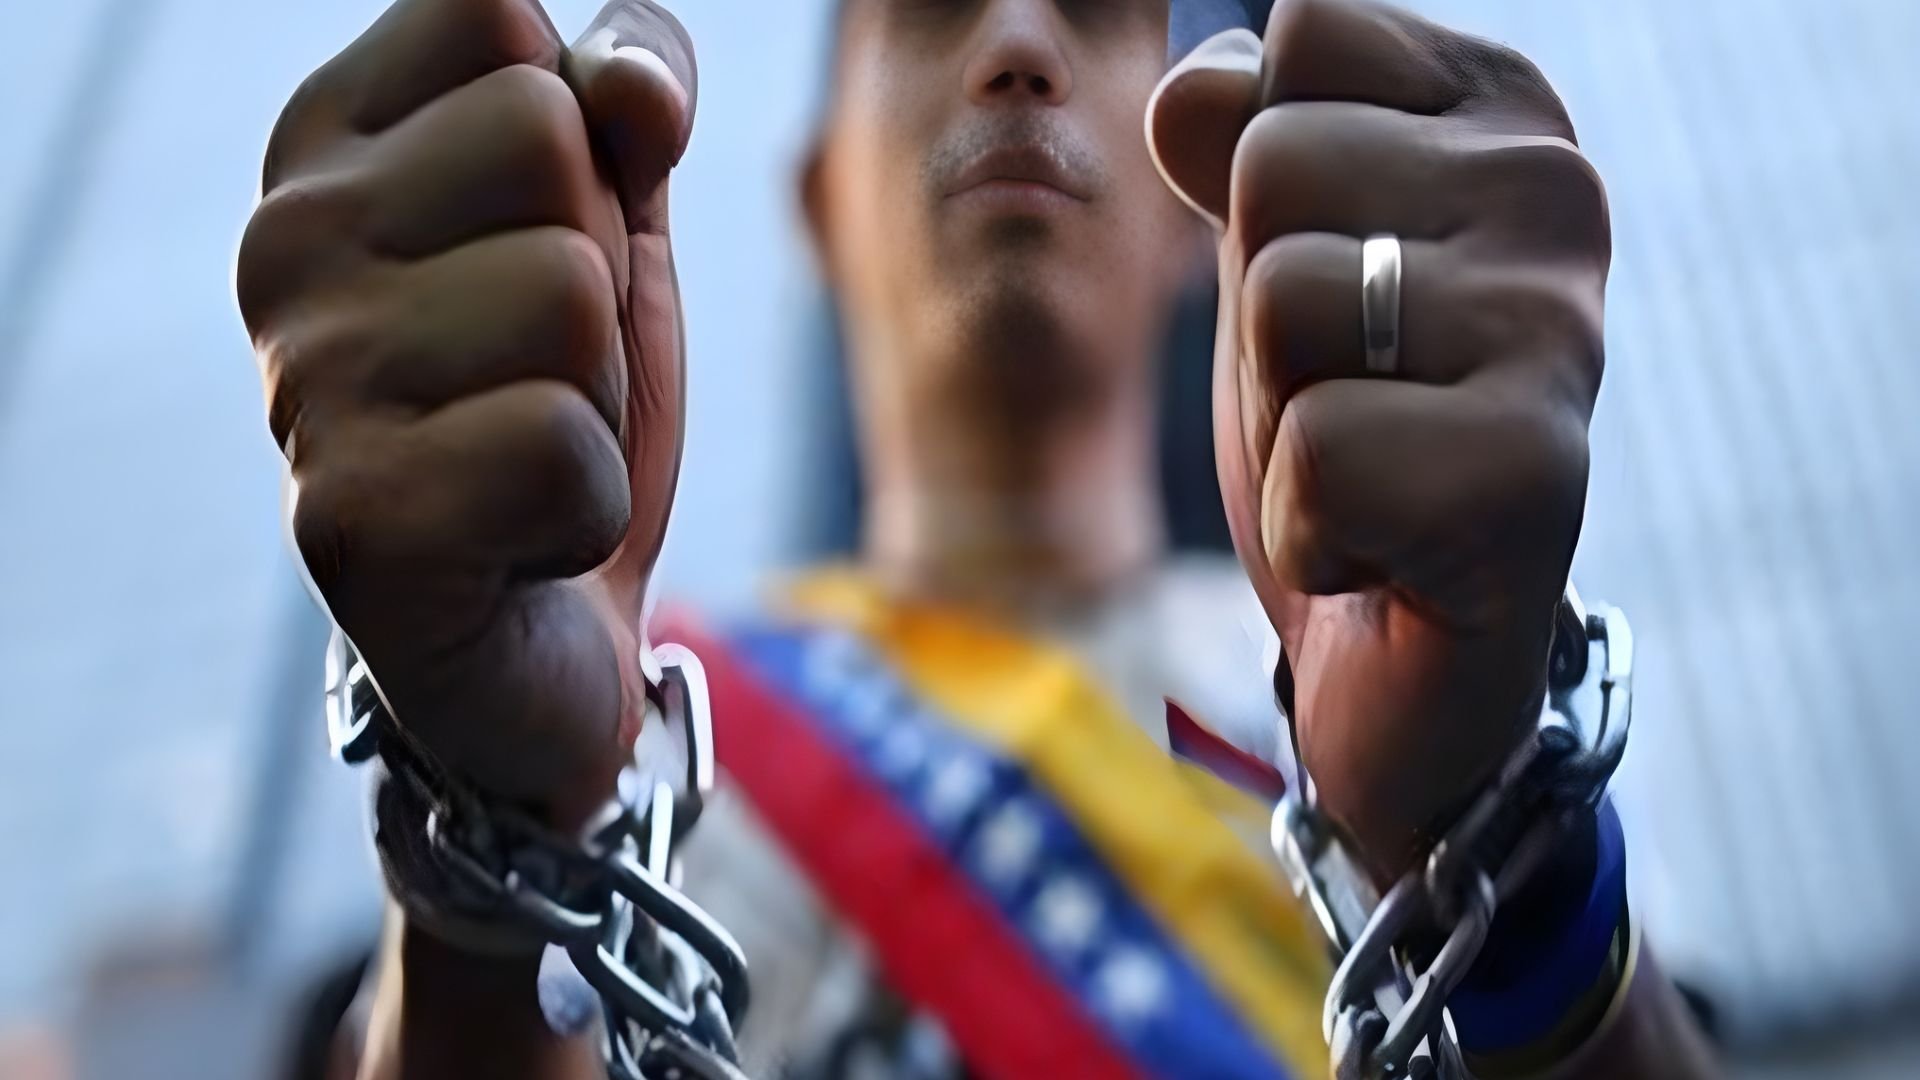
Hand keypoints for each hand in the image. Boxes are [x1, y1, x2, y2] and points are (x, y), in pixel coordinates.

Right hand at [237, 0, 696, 826]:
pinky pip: (565, 448)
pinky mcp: (350, 523)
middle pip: (545, 144)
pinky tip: (517, 537)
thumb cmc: (568, 399)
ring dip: (598, 395)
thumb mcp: (620, 221)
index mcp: (330, 142)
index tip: (543, 240)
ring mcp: (301, 382)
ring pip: (566, 297)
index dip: (588, 135)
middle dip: (601, 275)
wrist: (545, 628)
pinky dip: (588, 507)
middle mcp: (282, 245)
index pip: (496, 14)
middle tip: (545, 370)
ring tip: (527, 450)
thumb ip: (628, 101)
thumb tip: (631, 83)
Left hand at [1147, 0, 1607, 881]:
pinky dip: (1308, 530)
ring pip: (1284, 303)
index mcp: (1503, 113)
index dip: (1254, 179)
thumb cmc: (1346, 428)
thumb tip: (1197, 85)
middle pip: (1274, 167)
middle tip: (1344, 394)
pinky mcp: (1536, 476)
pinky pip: (1316, 453)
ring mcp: (1562, 330)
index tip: (1339, 274)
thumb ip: (1235, 145)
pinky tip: (1382, 554)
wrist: (1402, 653)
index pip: (1299, 37)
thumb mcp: (1272, 257)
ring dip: (1281, 421)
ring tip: (1366, 470)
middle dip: (1260, 313)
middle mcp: (1560, 195)